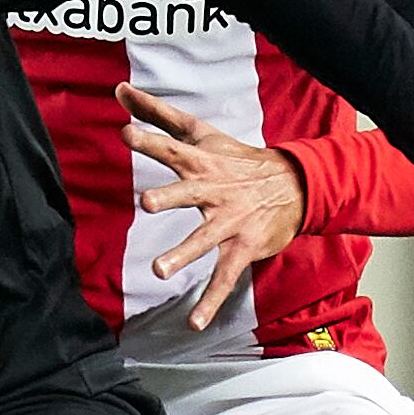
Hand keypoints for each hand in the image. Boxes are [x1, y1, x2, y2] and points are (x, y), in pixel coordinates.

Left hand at [123, 82, 307, 331]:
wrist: (293, 186)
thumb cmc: (235, 159)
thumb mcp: (200, 132)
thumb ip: (157, 113)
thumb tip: (120, 90)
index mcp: (202, 162)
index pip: (173, 149)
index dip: (150, 141)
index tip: (126, 133)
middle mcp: (215, 192)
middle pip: (189, 193)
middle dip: (169, 197)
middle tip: (146, 203)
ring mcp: (229, 222)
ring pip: (204, 240)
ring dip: (183, 255)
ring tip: (159, 272)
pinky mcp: (242, 249)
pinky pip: (224, 278)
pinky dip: (210, 303)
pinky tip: (194, 324)